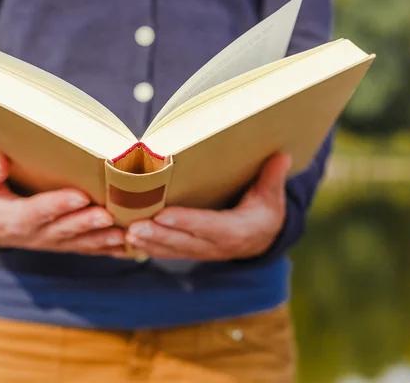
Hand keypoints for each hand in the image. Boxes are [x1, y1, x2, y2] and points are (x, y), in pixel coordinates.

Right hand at [0, 152, 125, 255]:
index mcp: (14, 219)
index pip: (37, 212)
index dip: (58, 205)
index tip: (79, 196)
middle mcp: (36, 235)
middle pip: (65, 230)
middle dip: (87, 222)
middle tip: (108, 215)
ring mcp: (53, 242)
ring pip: (81, 243)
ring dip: (103, 239)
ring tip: (125, 233)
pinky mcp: (65, 244)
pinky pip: (89, 249)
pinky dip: (110, 249)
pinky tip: (132, 247)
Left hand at [125, 153, 291, 260]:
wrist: (262, 240)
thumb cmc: (265, 211)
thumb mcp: (272, 195)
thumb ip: (273, 177)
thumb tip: (282, 156)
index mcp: (237, 231)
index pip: (208, 226)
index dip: (186, 222)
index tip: (163, 215)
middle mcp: (217, 246)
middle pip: (184, 241)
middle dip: (158, 235)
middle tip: (133, 227)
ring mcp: (202, 252)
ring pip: (172, 250)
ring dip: (148, 243)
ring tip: (126, 234)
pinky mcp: (191, 253)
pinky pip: (168, 253)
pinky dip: (149, 249)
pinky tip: (129, 243)